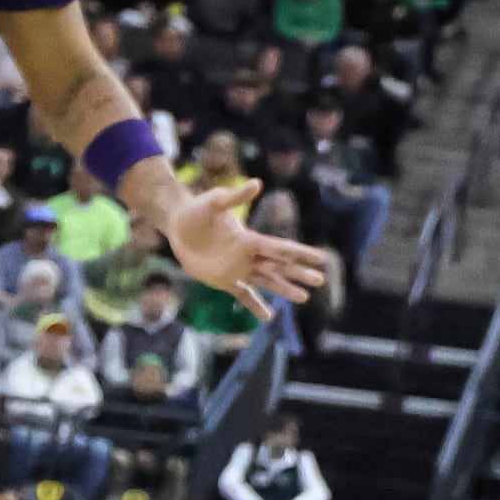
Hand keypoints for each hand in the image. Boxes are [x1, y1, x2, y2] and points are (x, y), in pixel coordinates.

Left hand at [164, 186, 332, 310]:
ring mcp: (237, 269)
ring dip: (285, 289)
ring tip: (304, 298)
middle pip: (279, 267)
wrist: (178, 224)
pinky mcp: (223, 279)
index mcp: (250, 239)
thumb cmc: (197, 210)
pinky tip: (268, 317)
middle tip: (320, 280)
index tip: (321, 258)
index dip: (301, 253)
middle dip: (299, 273)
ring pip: (267, 282)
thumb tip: (257, 183)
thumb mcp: (215, 202)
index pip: (281, 248)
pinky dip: (255, 305)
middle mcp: (248, 255)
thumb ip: (236, 196)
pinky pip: (243, 294)